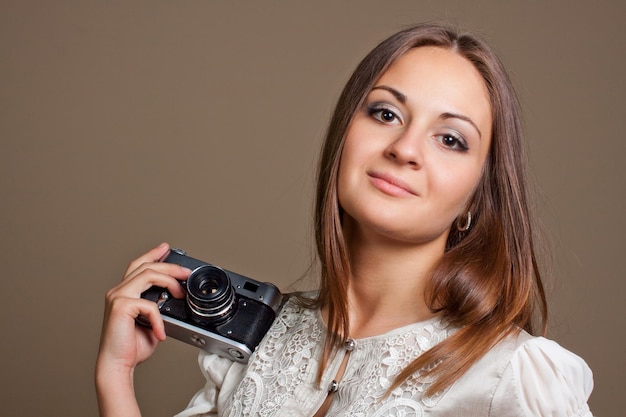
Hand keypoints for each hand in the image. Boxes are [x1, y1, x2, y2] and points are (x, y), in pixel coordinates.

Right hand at [95, 243, 190, 415]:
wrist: (118, 365)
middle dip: (170, 266)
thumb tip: (173, 298)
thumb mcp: (151, 321)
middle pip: (146, 266)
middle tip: (186, 271)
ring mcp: (117, 297)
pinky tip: (161, 332)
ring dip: (170, 280)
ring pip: (148, 275)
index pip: (138, 266)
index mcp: (124, 293)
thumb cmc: (132, 347)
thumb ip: (158, 307)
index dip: (152, 254)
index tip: (166, 248)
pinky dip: (159, 318)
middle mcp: (118, 291)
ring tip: (182, 293)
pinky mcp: (120, 307)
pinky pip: (149, 304)